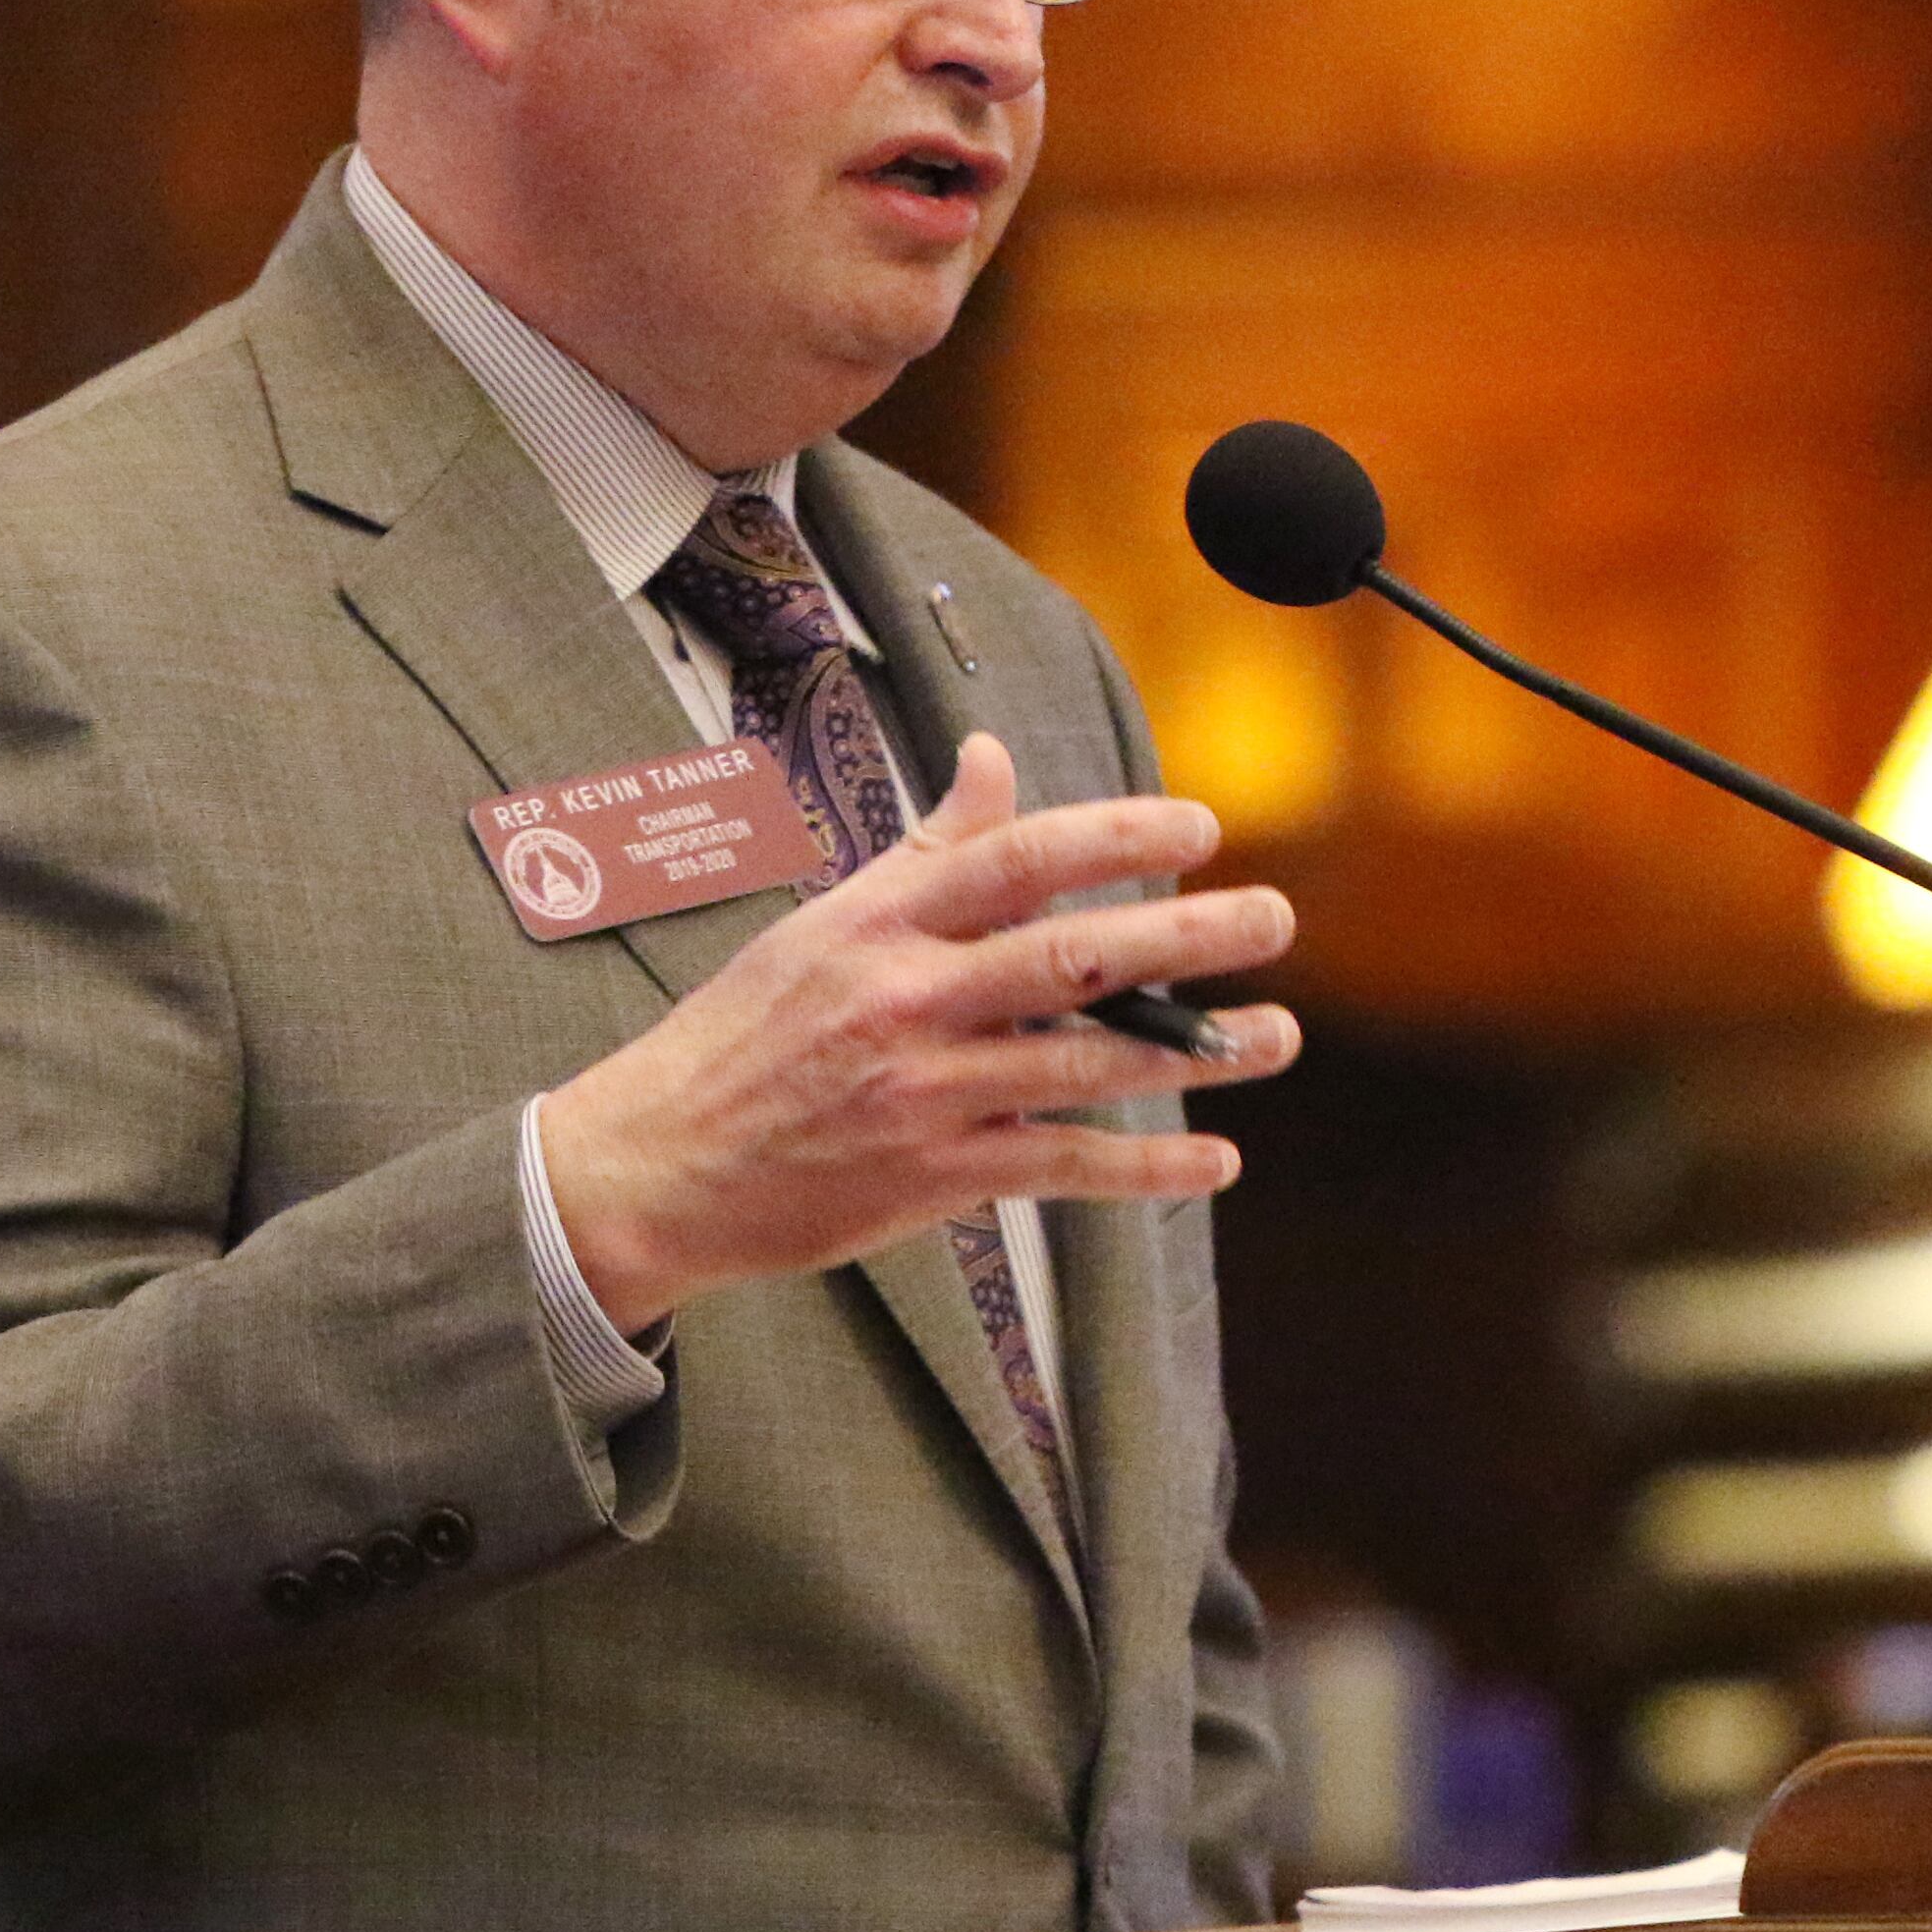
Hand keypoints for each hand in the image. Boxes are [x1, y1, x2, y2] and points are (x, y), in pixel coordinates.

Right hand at [533, 733, 1298, 1331]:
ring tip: (1277, 1037)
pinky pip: (1061, 1164)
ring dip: (1196, 1053)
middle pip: (1072, 956)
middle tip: (1273, 917)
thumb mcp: (825, 921)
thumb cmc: (743, 1035)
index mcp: (880, 921)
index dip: (1116, 834)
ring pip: (1085, 1062)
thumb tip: (993, 755)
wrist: (654, 1164)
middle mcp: (906, 997)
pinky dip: (1145, 1165)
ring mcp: (922, 1091)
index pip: (1016, 857)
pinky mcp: (931, 1176)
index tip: (1201, 826)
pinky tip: (1214, 1159)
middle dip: (1188, 936)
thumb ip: (929, 845)